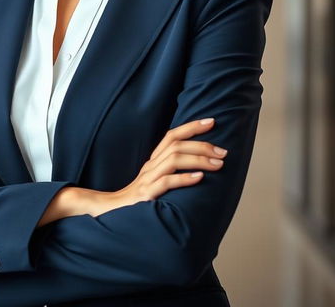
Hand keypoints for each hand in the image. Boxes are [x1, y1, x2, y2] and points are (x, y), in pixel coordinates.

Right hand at [85, 118, 228, 216]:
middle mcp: (150, 166)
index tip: (211, 121)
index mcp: (153, 161)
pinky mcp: (146, 195)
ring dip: (198, 160)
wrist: (111, 213)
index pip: (171, 136)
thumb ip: (171, 173)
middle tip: (223, 152)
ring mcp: (147, 180)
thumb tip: (200, 168)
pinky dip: (184, 179)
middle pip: (175, 145)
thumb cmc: (139, 201)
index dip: (191, 126)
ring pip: (173, 160)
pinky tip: (199, 178)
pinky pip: (166, 183)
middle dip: (202, 145)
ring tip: (218, 164)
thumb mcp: (155, 182)